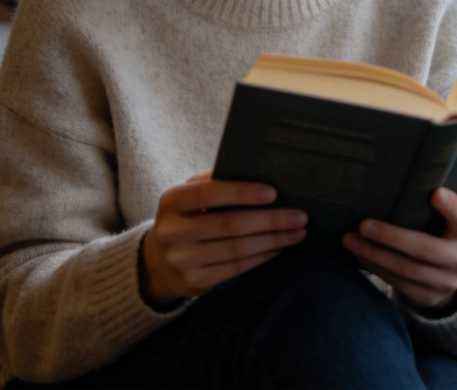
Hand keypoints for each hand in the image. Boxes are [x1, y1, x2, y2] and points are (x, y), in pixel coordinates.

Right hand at [140, 172, 307, 308]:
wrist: (157, 261)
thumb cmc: (186, 216)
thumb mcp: (190, 194)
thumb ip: (216, 181)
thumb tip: (261, 173)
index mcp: (171, 200)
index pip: (209, 193)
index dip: (241, 192)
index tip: (273, 192)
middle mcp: (172, 231)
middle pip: (229, 224)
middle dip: (270, 220)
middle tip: (299, 215)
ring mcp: (181, 260)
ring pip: (237, 249)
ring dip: (273, 240)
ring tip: (297, 232)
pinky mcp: (193, 282)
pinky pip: (235, 268)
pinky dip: (262, 257)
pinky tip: (279, 248)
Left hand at [341, 187, 456, 310]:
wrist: (446, 272)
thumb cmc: (437, 230)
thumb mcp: (442, 218)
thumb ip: (425, 205)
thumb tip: (390, 182)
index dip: (451, 206)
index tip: (435, 193)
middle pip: (426, 249)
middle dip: (392, 237)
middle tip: (363, 224)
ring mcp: (446, 282)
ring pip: (407, 270)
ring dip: (375, 254)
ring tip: (350, 240)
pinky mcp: (428, 297)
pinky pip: (398, 283)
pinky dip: (376, 267)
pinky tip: (359, 255)